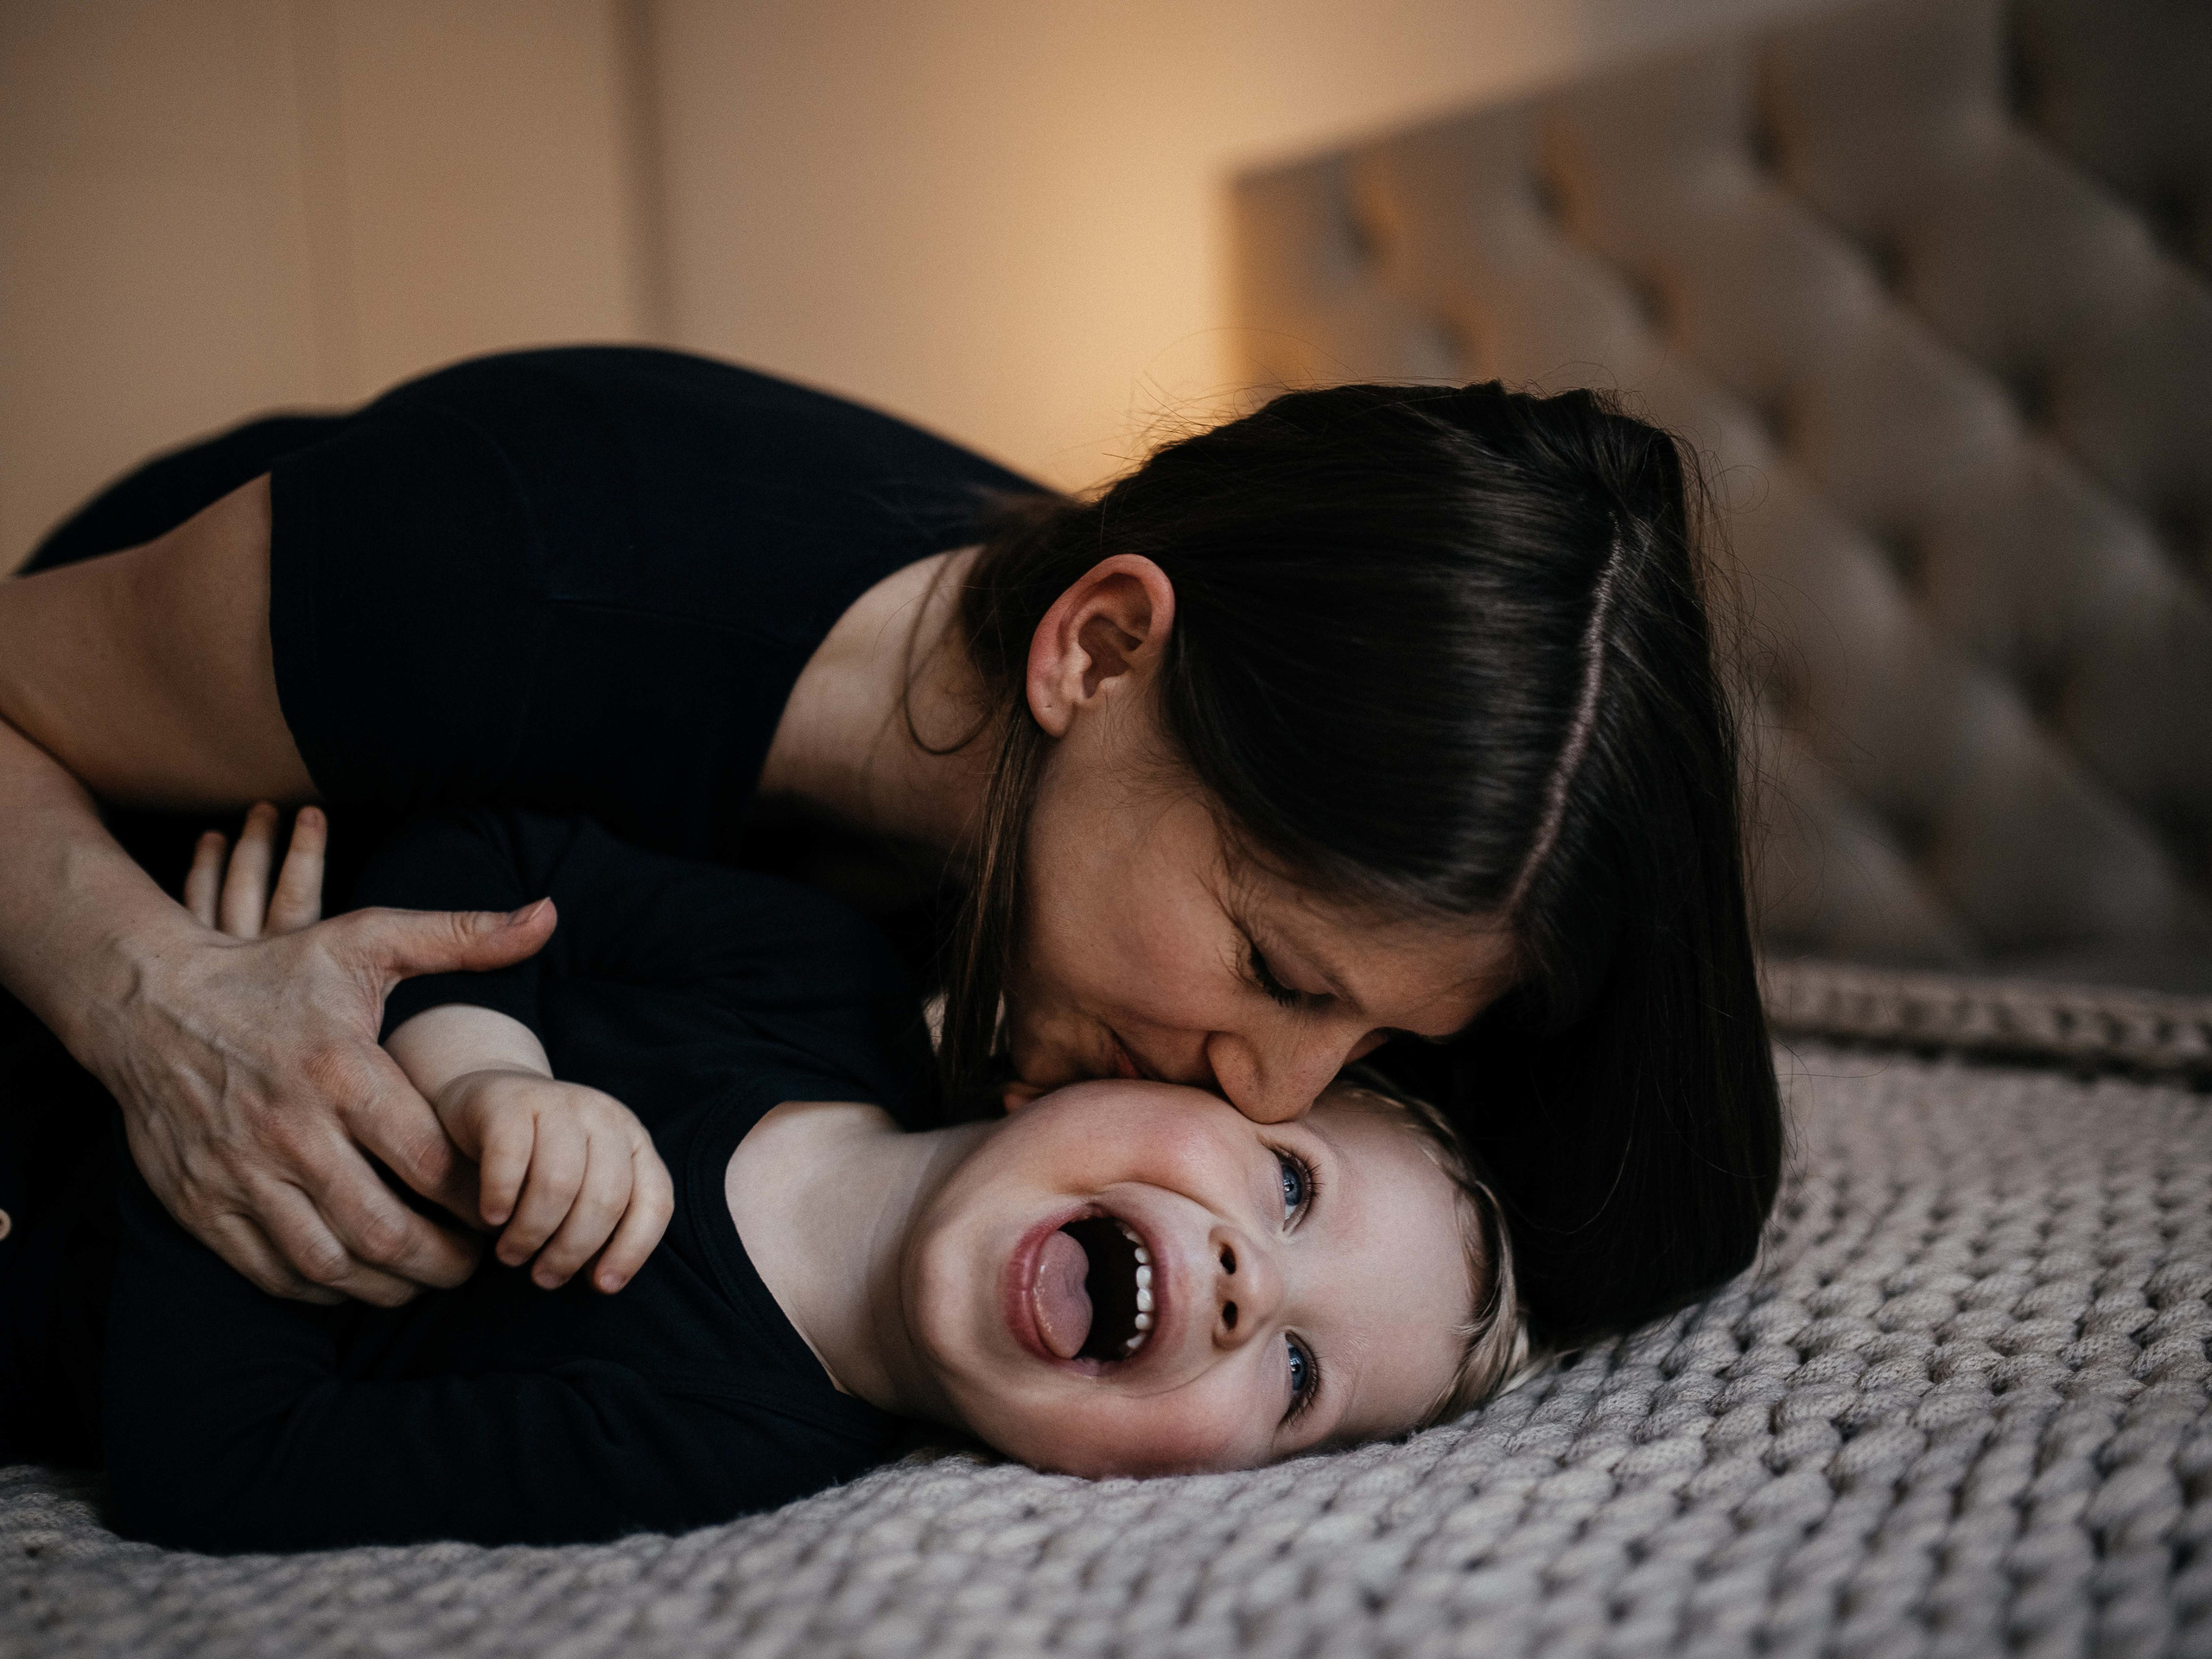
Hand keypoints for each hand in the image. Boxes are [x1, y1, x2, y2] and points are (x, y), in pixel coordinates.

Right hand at [95, 803, 555, 1305]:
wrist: (147, 1000)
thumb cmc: (273, 973)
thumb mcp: (367, 939)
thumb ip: (463, 937)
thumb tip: (547, 916)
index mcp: (341, 1070)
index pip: (428, 1160)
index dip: (477, 1198)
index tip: (506, 1206)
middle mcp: (290, 1129)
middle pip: (384, 1229)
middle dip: (444, 1261)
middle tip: (479, 1264)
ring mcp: (240, 1172)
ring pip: (329, 1262)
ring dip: (390, 1286)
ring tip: (428, 1278)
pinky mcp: (201, 1203)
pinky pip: (270, 1271)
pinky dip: (324, 1288)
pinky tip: (360, 1278)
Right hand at [431, 1068, 673, 1292]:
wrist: (486, 1099)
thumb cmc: (539, 1158)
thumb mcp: (582, 1183)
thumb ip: (600, 1221)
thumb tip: (603, 1279)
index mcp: (634, 1141)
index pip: (655, 1200)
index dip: (634, 1249)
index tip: (603, 1286)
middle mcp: (604, 1117)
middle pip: (605, 1198)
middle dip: (573, 1250)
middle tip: (544, 1278)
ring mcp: (560, 1103)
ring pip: (559, 1183)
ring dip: (532, 1232)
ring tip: (512, 1255)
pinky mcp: (511, 1102)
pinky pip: (511, 1158)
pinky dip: (501, 1197)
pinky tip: (491, 1218)